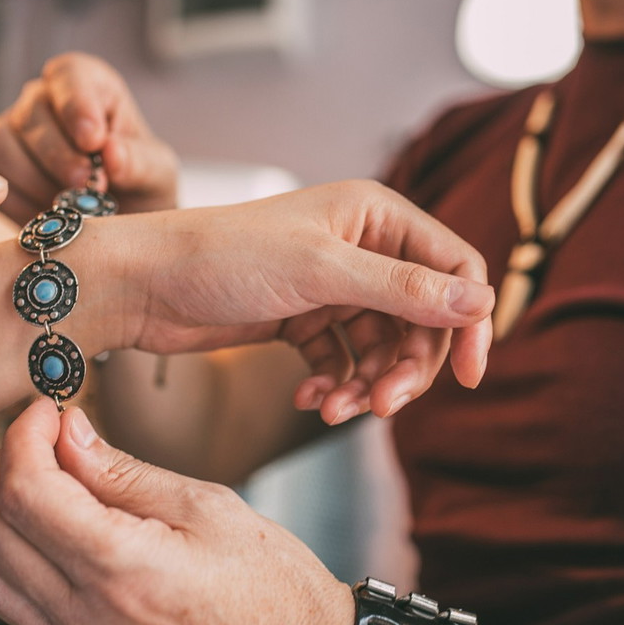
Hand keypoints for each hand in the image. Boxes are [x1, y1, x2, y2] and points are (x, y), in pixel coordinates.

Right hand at [0, 52, 178, 221]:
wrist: (117, 223)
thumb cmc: (137, 184)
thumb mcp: (156, 174)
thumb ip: (139, 162)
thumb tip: (111, 152)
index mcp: (88, 85)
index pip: (70, 74)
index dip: (76, 104)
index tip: (92, 140)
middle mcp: (42, 101)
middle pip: (30, 111)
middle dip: (57, 153)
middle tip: (84, 184)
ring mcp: (11, 133)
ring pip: (0, 143)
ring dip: (34, 180)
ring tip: (70, 205)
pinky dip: (18, 203)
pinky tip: (49, 217)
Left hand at [0, 401, 354, 624]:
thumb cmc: (273, 586)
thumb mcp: (206, 507)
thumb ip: (123, 471)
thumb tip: (67, 434)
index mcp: (123, 571)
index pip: (28, 493)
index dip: (24, 438)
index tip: (46, 411)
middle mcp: (88, 621)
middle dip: (6, 469)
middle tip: (44, 438)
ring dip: (2, 518)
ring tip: (46, 482)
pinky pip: (16, 611)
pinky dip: (17, 561)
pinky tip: (56, 533)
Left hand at [95, 179, 492, 422]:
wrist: (142, 286)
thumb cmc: (222, 259)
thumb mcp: (322, 272)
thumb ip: (403, 290)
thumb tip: (481, 303)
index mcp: (375, 215)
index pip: (454, 269)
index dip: (469, 322)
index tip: (474, 375)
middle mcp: (361, 247)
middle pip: (422, 319)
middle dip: (409, 367)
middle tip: (384, 405)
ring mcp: (332, 286)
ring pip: (383, 347)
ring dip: (368, 384)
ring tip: (335, 409)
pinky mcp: (303, 319)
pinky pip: (343, 361)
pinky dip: (334, 384)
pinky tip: (308, 399)